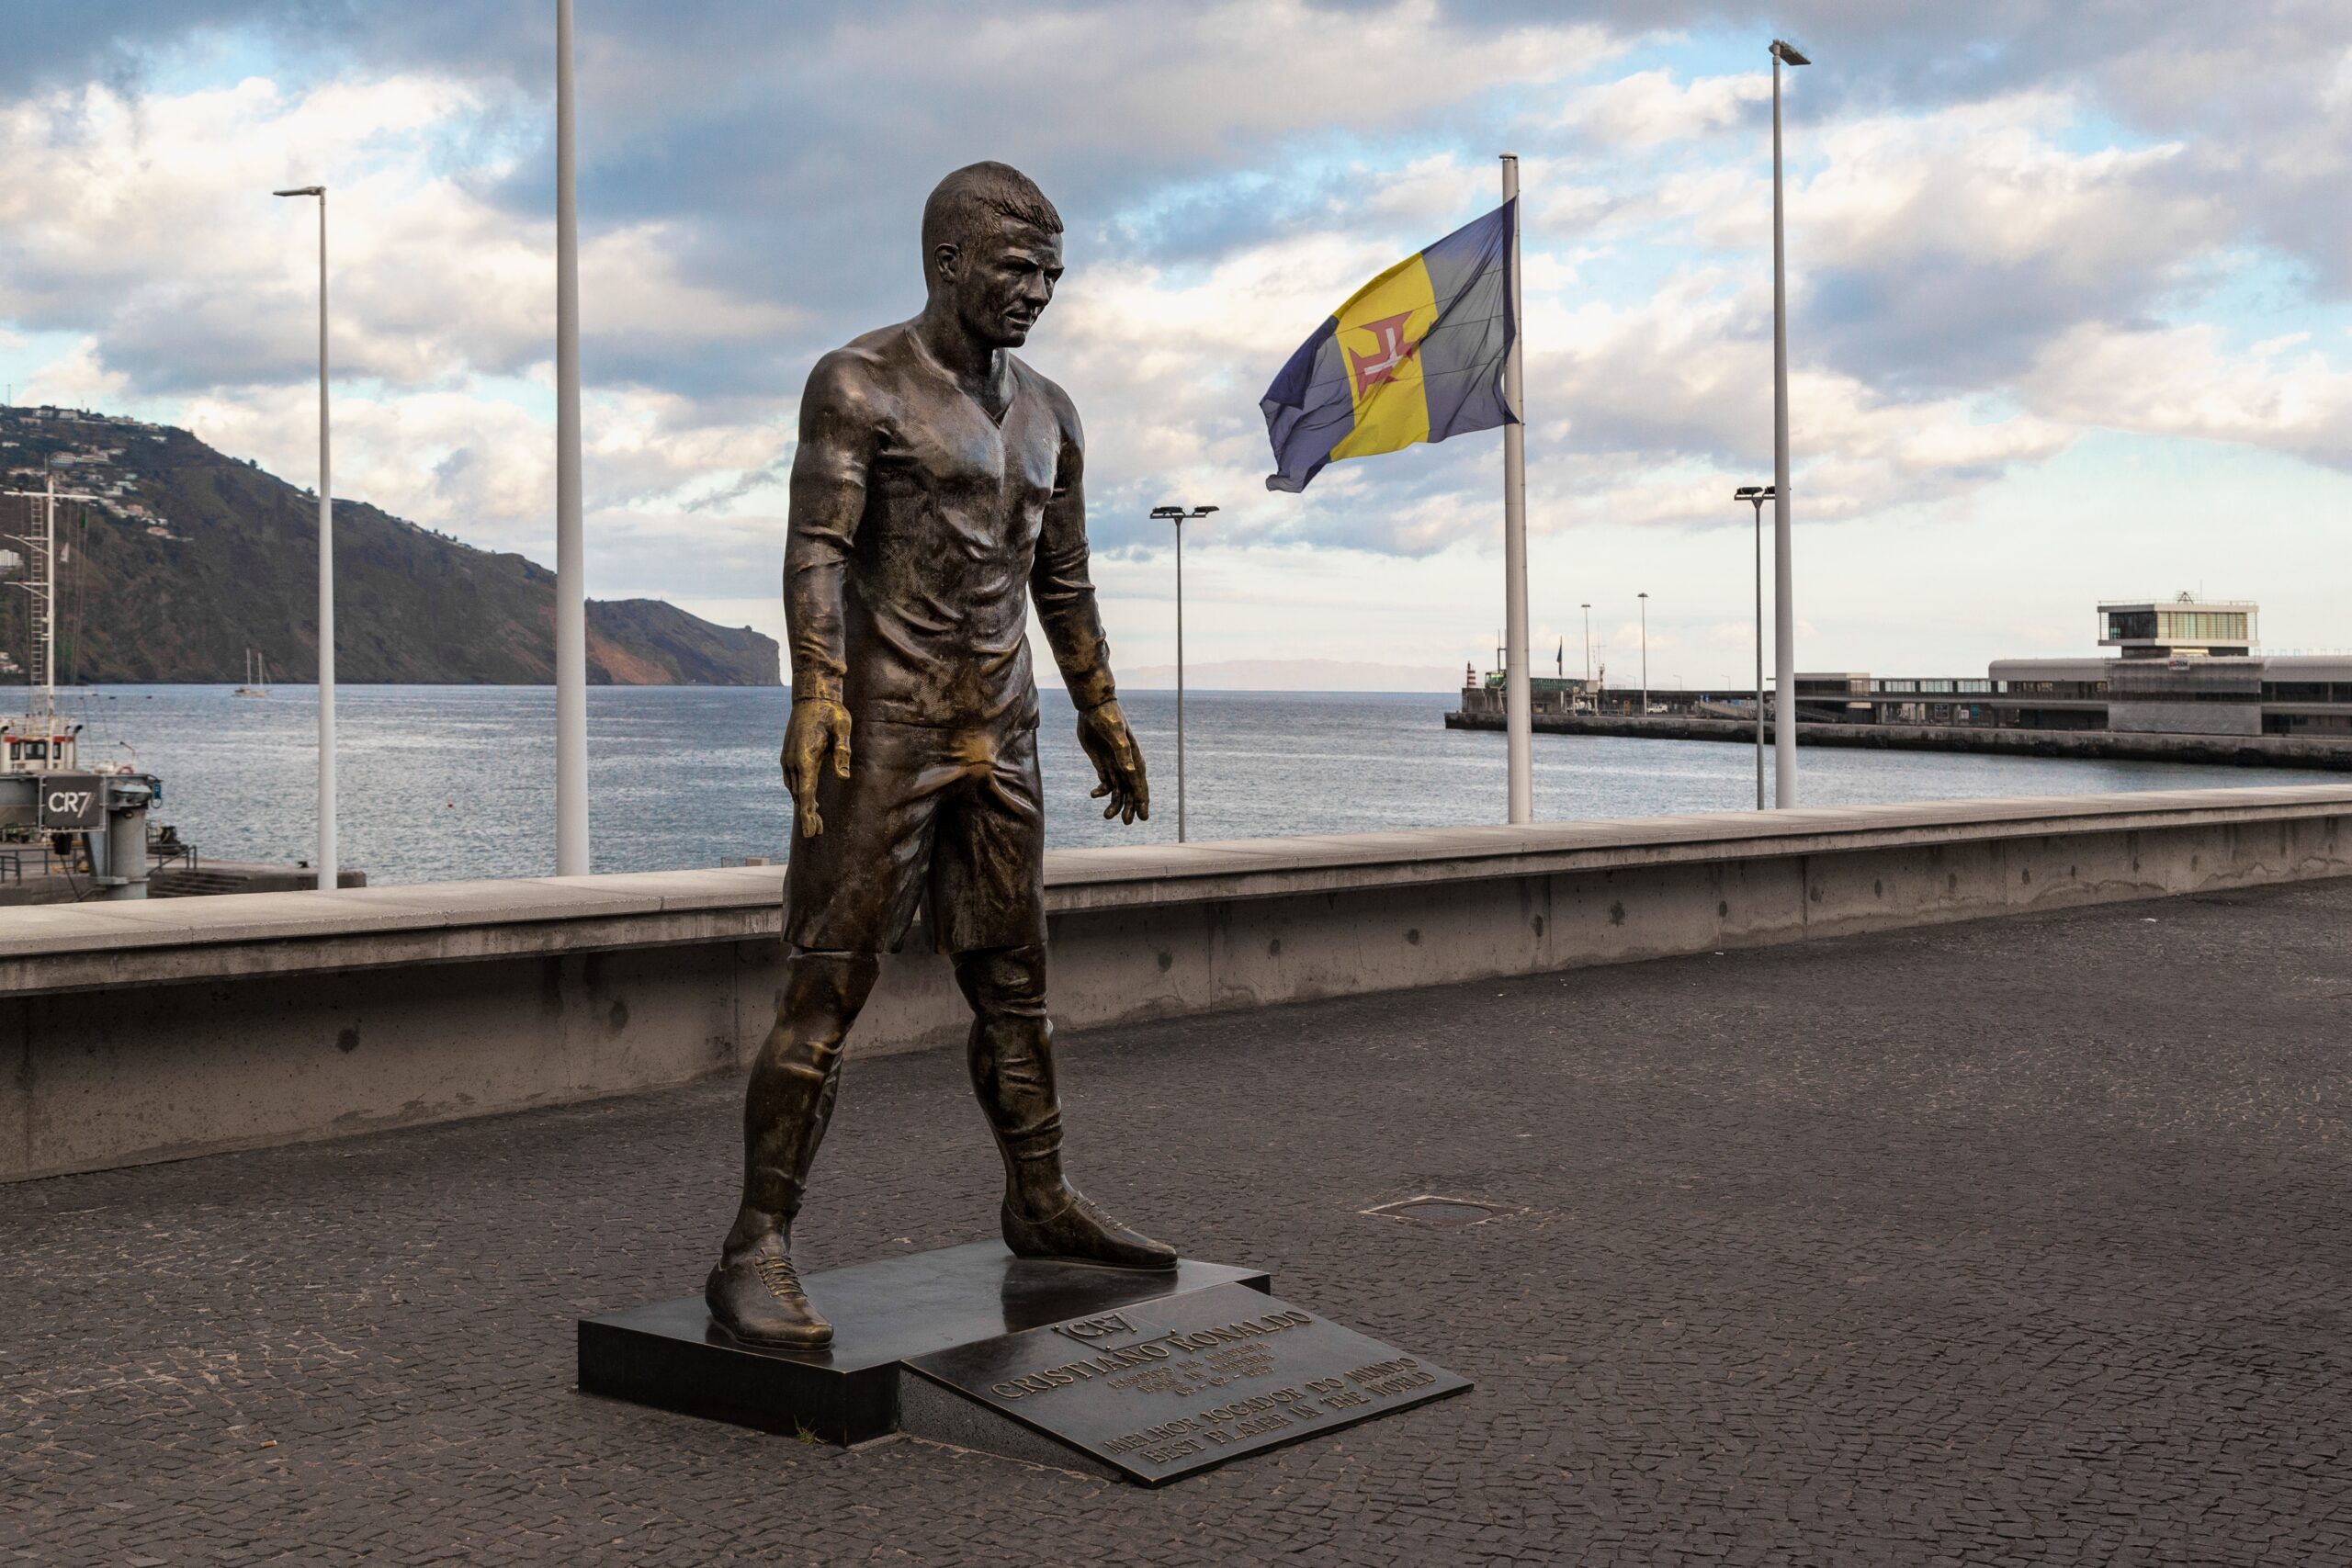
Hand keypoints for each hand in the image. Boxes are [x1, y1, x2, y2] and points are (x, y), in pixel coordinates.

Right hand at [781, 698, 851, 837]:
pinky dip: (799, 792)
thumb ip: (842, 752)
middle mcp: (793, 761)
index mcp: (805, 758)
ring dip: (803, 804)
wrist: (811, 695)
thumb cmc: (831, 711)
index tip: (811, 832)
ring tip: (815, 821)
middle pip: (800, 796)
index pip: (807, 794)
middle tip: (817, 833)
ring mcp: (788, 758)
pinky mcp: (788, 755)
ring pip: (794, 789)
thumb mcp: (842, 728)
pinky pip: (792, 780)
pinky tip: (807, 798)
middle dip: (808, 815)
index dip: (809, 815)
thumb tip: (844, 777)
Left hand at [1076, 698, 1148, 824]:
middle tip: (1125, 822)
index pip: (1140, 785)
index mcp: (1134, 758)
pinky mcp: (1103, 763)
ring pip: (1118, 790)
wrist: (1093, 706)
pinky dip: (1102, 791)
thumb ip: (1123, 754)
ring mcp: (1115, 764)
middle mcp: (1127, 764)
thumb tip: (1131, 773)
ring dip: (1114, 804)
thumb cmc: (1108, 717)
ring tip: (1107, 816)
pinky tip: (1093, 794)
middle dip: (1129, 808)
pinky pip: (1106, 782)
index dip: (1142, 802)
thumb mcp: (1115, 734)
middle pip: (1130, 791)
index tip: (1143, 818)